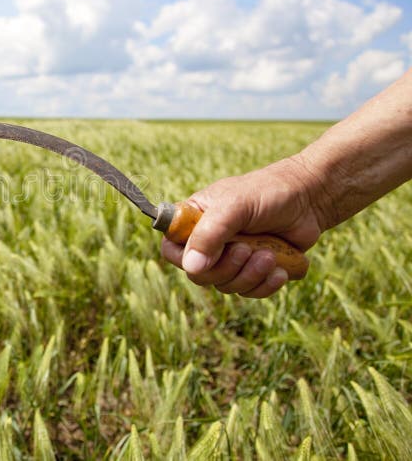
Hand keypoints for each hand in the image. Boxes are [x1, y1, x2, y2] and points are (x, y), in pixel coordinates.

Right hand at [161, 156, 324, 297]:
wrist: (311, 199)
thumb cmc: (269, 192)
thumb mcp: (236, 206)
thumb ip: (211, 233)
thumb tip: (192, 267)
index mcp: (195, 220)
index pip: (172, 249)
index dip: (185, 259)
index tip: (207, 254)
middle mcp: (209, 241)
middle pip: (200, 275)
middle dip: (227, 269)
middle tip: (248, 250)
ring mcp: (231, 258)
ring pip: (226, 286)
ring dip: (250, 276)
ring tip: (270, 255)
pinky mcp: (254, 270)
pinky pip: (250, 292)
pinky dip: (265, 285)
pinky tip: (280, 271)